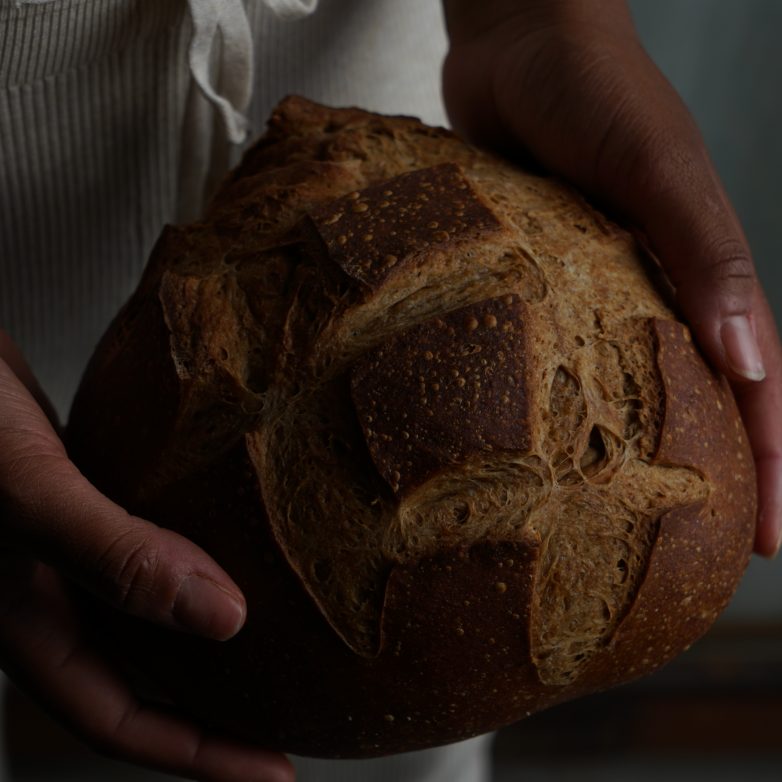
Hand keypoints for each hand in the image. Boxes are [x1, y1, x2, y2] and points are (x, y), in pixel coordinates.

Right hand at [0, 331, 292, 781]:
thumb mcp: (30, 492)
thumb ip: (113, 554)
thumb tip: (222, 619)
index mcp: (27, 619)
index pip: (120, 719)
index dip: (198, 755)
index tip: (276, 773)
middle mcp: (51, 595)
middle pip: (140, 680)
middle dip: (211, 714)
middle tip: (287, 720)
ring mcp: (72, 550)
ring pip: (146, 620)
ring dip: (204, 639)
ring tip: (276, 646)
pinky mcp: (94, 501)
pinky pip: (152, 552)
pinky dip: (196, 562)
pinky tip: (237, 548)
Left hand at [442, 0, 781, 555]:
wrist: (512, 44)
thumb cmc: (592, 88)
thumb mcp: (657, 164)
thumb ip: (706, 249)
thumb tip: (751, 358)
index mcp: (699, 268)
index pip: (751, 383)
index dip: (769, 464)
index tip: (769, 541)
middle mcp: (651, 286)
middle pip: (692, 397)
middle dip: (707, 476)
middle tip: (695, 555)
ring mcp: (592, 286)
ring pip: (625, 384)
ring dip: (633, 450)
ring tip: (618, 521)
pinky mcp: (537, 277)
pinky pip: (555, 348)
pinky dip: (558, 398)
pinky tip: (533, 441)